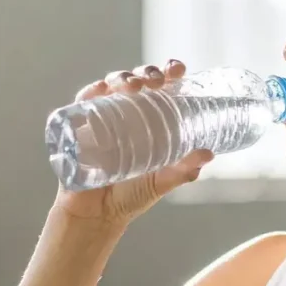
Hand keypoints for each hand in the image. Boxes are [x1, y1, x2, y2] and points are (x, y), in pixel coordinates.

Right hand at [52, 60, 213, 227]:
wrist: (98, 216)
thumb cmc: (131, 195)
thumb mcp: (162, 181)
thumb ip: (184, 170)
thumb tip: (209, 154)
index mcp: (147, 120)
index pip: (158, 88)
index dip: (167, 73)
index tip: (178, 69)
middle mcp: (123, 115)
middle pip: (135, 81)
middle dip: (146, 72)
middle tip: (157, 80)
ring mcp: (99, 119)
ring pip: (108, 86)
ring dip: (121, 78)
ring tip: (134, 85)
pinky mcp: (76, 129)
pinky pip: (80, 104)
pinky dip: (89, 93)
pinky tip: (100, 91)